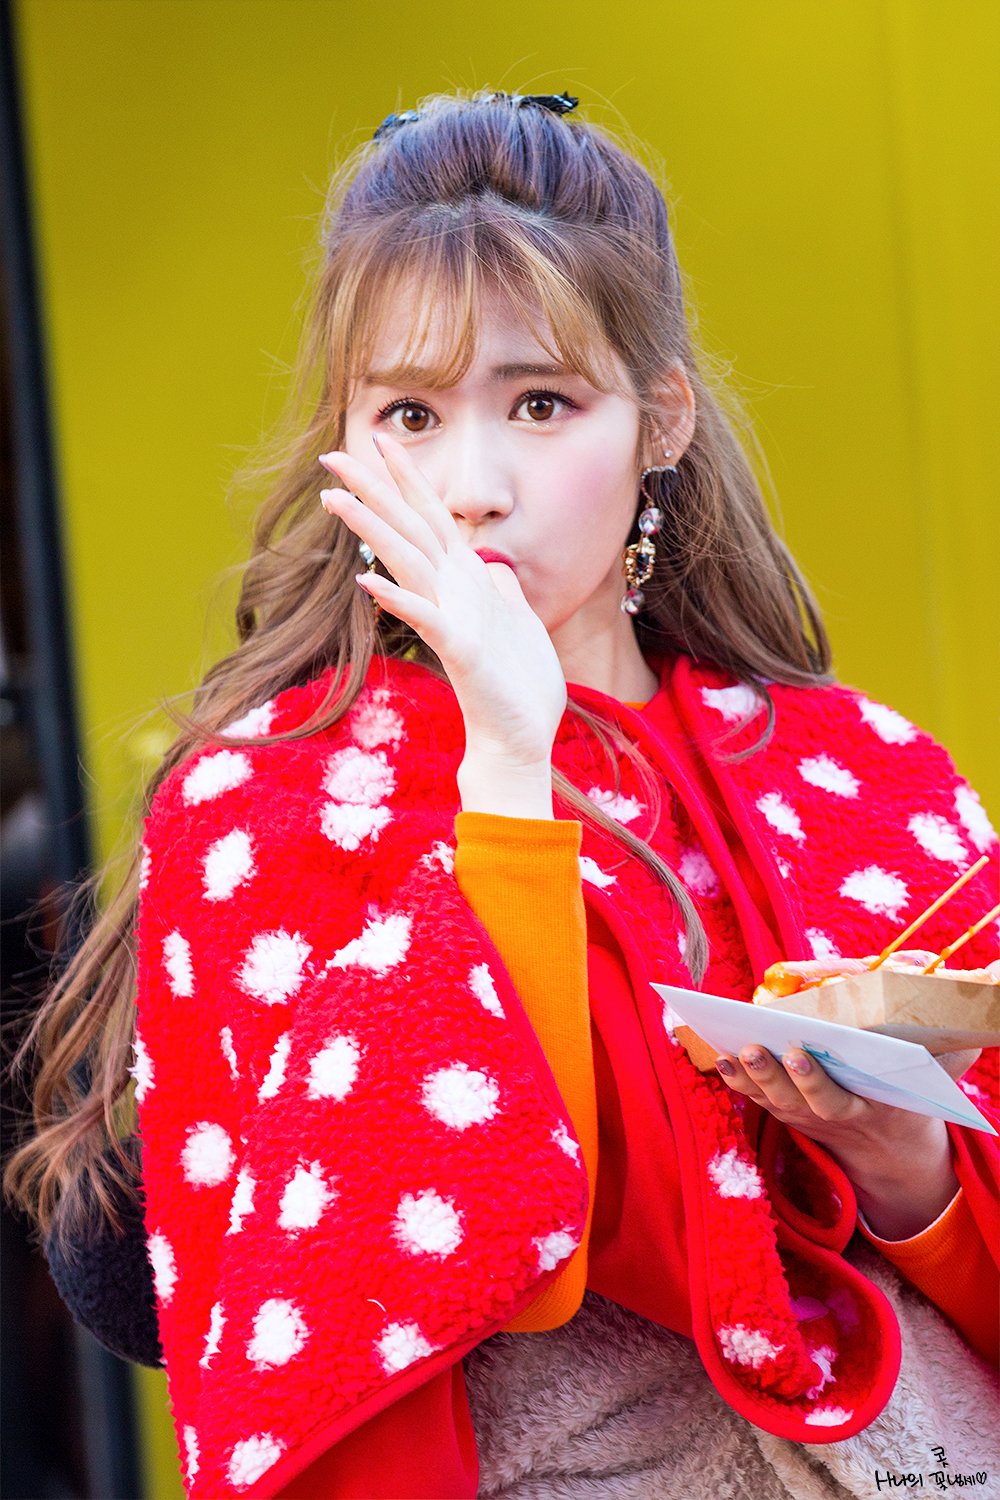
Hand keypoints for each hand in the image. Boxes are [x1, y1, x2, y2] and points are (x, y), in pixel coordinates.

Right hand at [318, 433, 566, 766]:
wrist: (520, 739)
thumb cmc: (518, 687)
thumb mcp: (519, 620)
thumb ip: (501, 588)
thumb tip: (494, 562)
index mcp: (466, 582)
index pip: (430, 518)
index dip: (408, 479)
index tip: (384, 438)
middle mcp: (450, 595)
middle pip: (407, 530)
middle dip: (373, 491)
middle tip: (333, 455)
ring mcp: (449, 621)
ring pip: (406, 563)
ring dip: (372, 530)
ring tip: (336, 500)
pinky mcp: (459, 652)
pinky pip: (426, 619)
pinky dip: (399, 599)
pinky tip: (369, 580)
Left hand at [715, 1044, 979, 1237]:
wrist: (895, 1155)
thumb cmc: (916, 1101)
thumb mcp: (940, 1083)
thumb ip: (952, 1058)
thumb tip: (971, 1031)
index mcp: (869, 1112)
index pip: (837, 1101)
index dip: (814, 1081)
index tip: (799, 1053)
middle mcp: (833, 1119)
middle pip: (796, 1102)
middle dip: (774, 1075)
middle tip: (755, 1047)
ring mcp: (807, 1120)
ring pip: (773, 1102)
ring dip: (748, 1078)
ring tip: (730, 1051)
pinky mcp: (789, 1113)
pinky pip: (759, 1099)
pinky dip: (739, 1081)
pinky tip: (720, 1057)